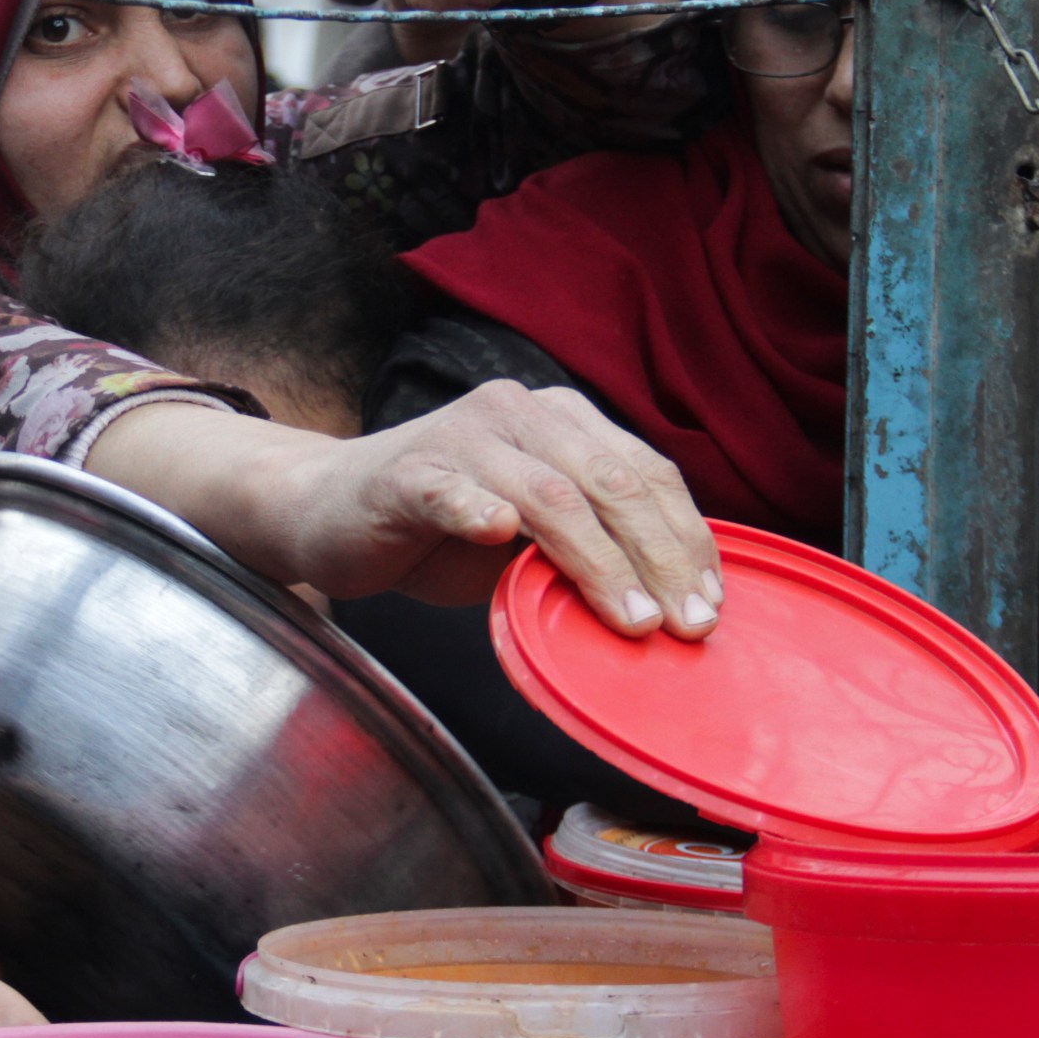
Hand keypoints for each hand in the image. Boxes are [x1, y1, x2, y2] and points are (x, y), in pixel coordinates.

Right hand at [89, 383, 722, 640]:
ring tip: (631, 618)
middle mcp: (519, 412)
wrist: (327, 512)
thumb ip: (589, 547)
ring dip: (598, 561)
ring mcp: (462, 438)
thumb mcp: (530, 538)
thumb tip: (672, 602)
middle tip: (686, 625)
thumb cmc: (439, 530)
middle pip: (610, 482)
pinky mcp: (408, 472)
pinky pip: (453, 490)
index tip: (711, 603)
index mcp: (561, 421)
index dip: (686, 537)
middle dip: (660, 558)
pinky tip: (500, 538)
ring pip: (550, 494)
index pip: (644, 471)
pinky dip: (478, 511)